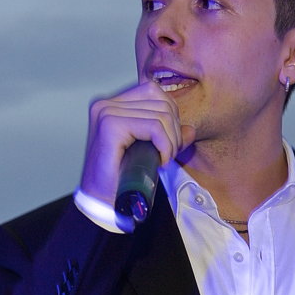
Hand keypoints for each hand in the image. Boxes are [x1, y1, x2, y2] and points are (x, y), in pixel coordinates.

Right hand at [77, 79, 195, 206]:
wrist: (104, 202)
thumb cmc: (122, 178)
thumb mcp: (150, 151)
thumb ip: (169, 137)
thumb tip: (190, 129)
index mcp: (111, 105)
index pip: (154, 91)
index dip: (170, 116)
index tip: (167, 144)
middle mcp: (105, 104)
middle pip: (161, 100)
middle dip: (174, 130)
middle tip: (167, 155)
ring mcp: (106, 113)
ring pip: (161, 114)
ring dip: (171, 141)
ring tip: (163, 159)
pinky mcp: (111, 126)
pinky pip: (155, 127)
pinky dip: (165, 146)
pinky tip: (160, 162)